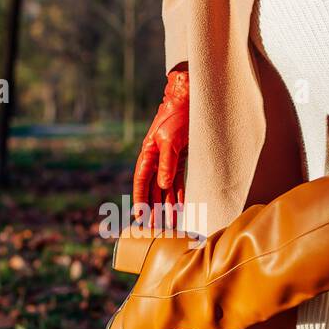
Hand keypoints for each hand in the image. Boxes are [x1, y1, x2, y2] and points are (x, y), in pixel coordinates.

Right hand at [132, 67, 187, 227]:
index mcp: (147, 154)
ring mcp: (167, 161)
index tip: (140, 216)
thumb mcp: (170, 139)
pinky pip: (177, 182)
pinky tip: (180, 207)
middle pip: (153, 189)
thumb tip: (163, 185)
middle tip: (155, 228)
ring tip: (169, 223)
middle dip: (154, 209)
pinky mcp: (178, 160)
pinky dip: (178, 194)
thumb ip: (166, 162)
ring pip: (165, 189)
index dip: (140, 199)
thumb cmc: (176, 116)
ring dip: (167, 206)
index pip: (141, 182)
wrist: (188, 101)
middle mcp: (155, 160)